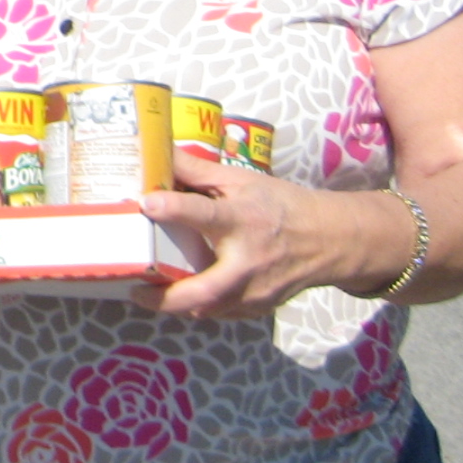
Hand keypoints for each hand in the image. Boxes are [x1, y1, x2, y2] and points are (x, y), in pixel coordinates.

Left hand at [133, 151, 405, 320]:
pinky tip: (176, 294)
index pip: (206, 215)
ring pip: (208, 309)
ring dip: (175, 304)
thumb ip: (196, 171)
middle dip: (167, 297)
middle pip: (206, 290)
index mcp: (243, 220)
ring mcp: (255, 292)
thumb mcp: (240, 180)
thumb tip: (155, 149)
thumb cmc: (278, 205)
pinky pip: (218, 312)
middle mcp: (249, 261)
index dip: (175, 208)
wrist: (329, 240)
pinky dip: (196, 306)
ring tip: (144, 293)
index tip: (146, 202)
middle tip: (133, 290)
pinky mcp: (257, 309)